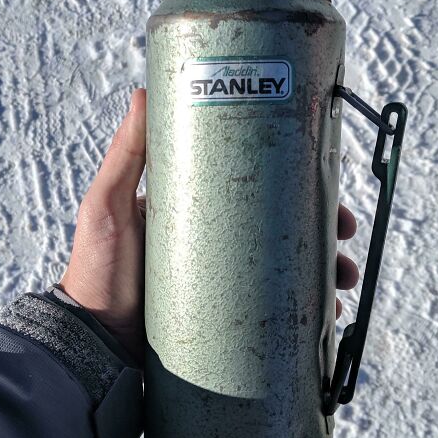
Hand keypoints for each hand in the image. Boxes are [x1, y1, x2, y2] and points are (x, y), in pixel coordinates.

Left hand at [60, 88, 358, 365]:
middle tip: (346, 234)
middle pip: (282, 229)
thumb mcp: (107, 205)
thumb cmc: (95, 270)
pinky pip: (277, 312)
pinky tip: (327, 313)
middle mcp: (215, 244)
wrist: (92, 344)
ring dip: (325, 270)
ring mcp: (224, 283)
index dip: (297, 186)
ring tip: (343, 280)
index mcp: (197, 210)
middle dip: (324, 230)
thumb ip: (125, 154)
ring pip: (288, 271)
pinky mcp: (227, 320)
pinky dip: (307, 310)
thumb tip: (143, 92)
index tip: (327, 185)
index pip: (257, 189)